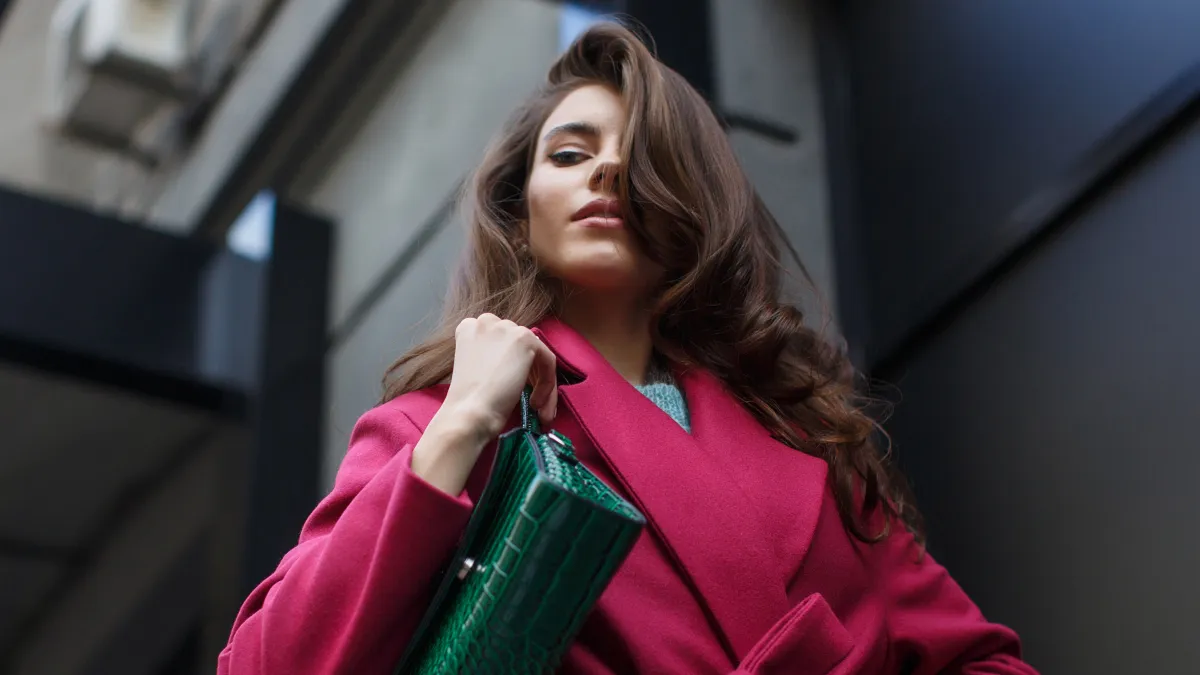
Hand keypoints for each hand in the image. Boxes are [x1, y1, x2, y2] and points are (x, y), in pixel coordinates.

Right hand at [412, 314, 556, 494]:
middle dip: (531, 376)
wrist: (470, 413)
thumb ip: (492, 358)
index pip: (501, 343)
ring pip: (537, 355)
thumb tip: (518, 364)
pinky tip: (536, 404)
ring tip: (538, 410)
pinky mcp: (525, 339)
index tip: (516, 390)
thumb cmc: (469, 403)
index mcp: (469, 328)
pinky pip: (547, 360)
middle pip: (520, 348)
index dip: (512, 367)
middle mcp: (486, 322)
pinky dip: (547, 384)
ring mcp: (506, 328)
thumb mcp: (475, 371)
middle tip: (533, 403)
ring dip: (542, 385)